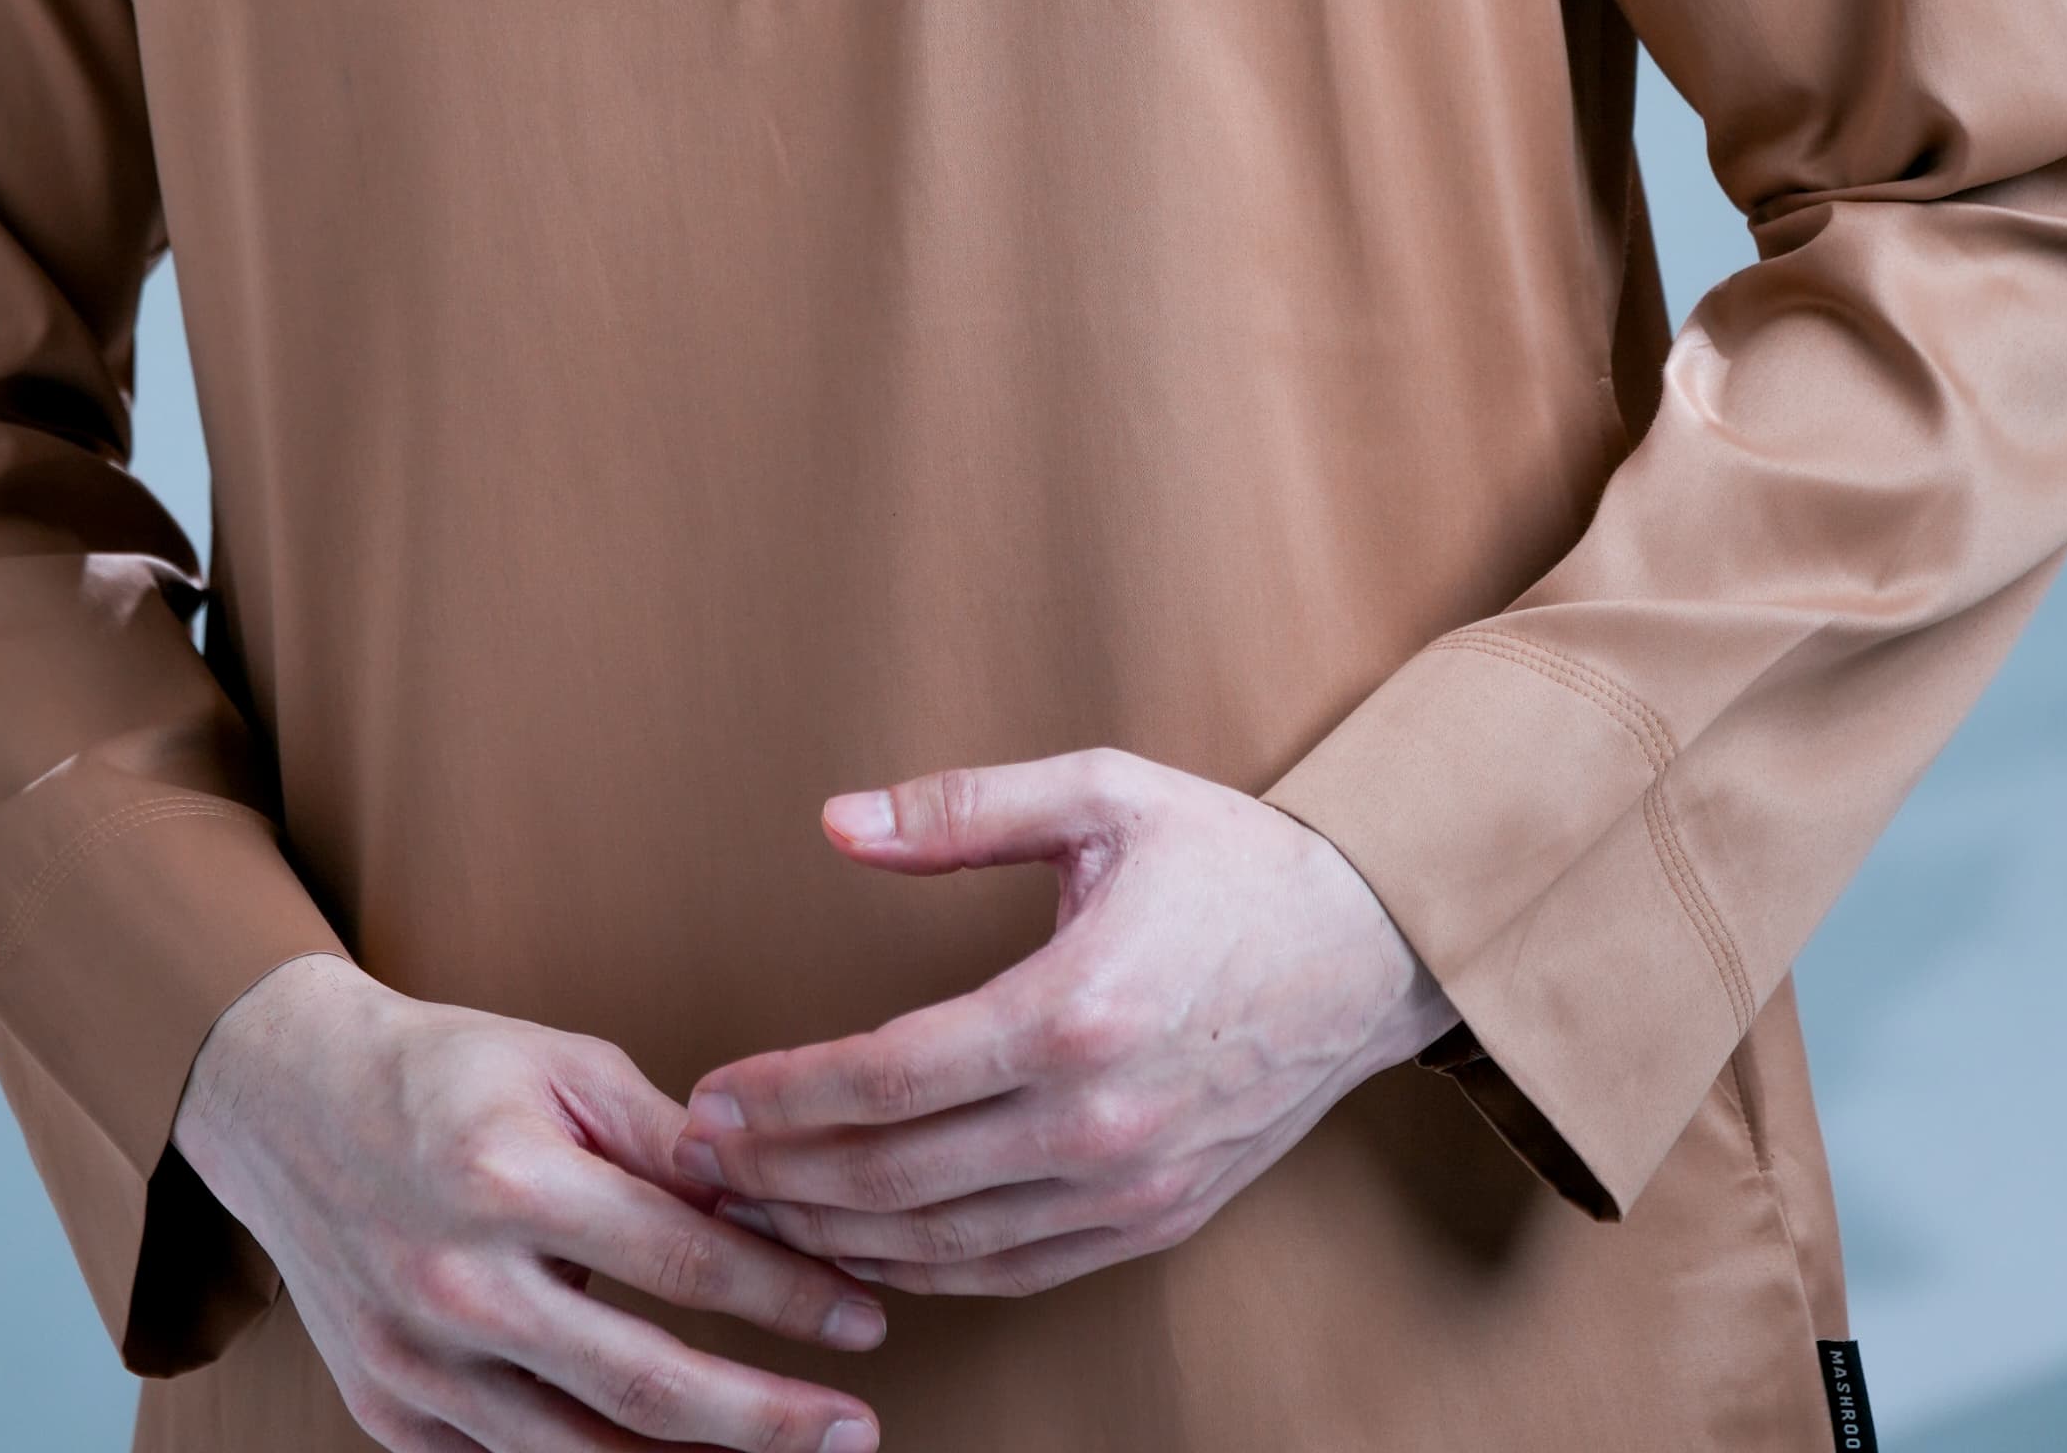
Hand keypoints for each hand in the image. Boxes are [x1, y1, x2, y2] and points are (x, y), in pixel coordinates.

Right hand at [173, 955, 887, 1449]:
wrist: (288, 1103)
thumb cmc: (446, 1071)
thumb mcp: (564, 1066)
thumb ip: (669, 1142)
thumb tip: (779, 1201)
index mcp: (509, 1183)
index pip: (685, 1262)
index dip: (789, 1298)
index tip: (867, 1320)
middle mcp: (458, 1288)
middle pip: (645, 1388)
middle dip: (766, 1421)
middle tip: (854, 1430)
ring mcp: (418, 1367)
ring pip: (582, 1452)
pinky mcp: (391, 1416)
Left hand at [670, 749, 1451, 1298]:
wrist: (1367, 950)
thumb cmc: (1228, 860)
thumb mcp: (1100, 795)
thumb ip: (960, 813)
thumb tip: (836, 822)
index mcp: (1074, 1010)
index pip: (886, 1078)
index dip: (783, 1097)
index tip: (709, 1098)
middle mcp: (1097, 1122)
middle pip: (896, 1180)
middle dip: (781, 1177)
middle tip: (699, 1163)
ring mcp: (1128, 1189)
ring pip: (944, 1246)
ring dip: (834, 1236)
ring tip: (754, 1208)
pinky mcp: (1153, 1224)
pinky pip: (1011, 1271)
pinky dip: (923, 1271)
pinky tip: (862, 1246)